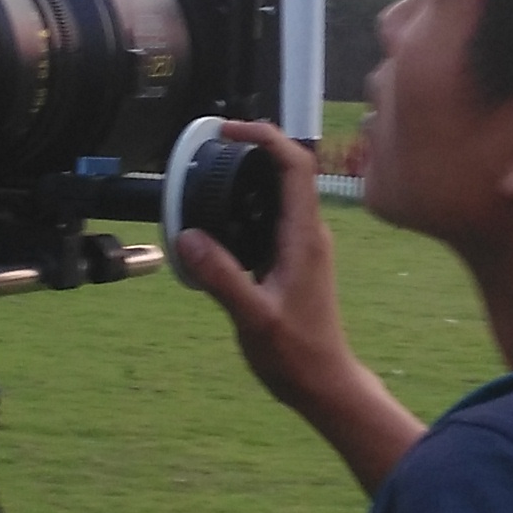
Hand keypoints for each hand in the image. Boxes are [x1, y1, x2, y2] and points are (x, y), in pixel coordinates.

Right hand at [173, 122, 421, 491]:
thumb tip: (188, 236)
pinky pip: (273, 215)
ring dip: (252, 174)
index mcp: (304, 237)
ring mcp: (304, 245)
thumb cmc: (296, 354)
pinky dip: (248, 203)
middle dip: (255, 147)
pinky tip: (221, 217)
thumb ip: (221, 276)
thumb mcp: (253, 317)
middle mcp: (309, 233)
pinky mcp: (294, 259)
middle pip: (289, 169)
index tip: (229, 131)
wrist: (323, 381)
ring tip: (213, 170)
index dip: (265, 137)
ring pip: (281, 192)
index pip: (295, 165)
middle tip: (215, 143)